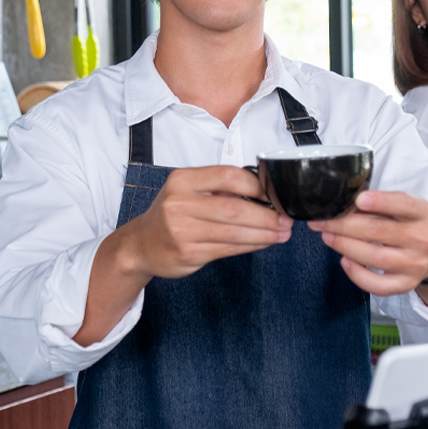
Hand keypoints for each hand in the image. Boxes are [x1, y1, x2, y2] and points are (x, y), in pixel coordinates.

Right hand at [76, 166, 290, 345]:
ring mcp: (181, 230)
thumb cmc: (173, 213)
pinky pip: (227, 249)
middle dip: (266, 216)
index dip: (256, 186)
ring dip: (263, 234)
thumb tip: (266, 193)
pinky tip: (263, 242)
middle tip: (286, 220)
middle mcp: (179, 203)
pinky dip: (250, 245)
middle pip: (234, 208)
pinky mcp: (187, 253)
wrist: (141, 244)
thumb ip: (220, 189)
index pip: (228, 175)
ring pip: (233, 232)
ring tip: (281, 234)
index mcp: (183, 180)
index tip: (276, 195)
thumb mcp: (188, 191)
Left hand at [307, 190, 427, 295]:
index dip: (380, 201)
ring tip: (328, 237)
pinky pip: (378, 285)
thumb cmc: (410, 224)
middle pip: (378, 231)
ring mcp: (415, 264)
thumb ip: (378, 203)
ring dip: (345, 246)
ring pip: (375, 257)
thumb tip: (343, 205)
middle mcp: (422, 239)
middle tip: (322, 221)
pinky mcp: (406, 284)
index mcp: (422, 212)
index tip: (358, 199)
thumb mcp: (403, 206)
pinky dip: (357, 274)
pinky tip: (344, 261)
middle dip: (344, 225)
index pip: (403, 204)